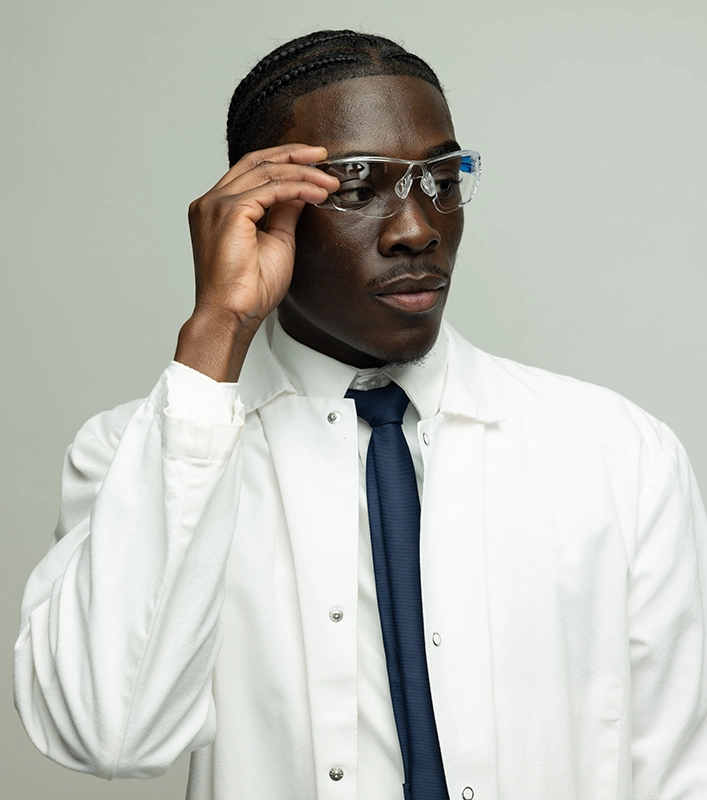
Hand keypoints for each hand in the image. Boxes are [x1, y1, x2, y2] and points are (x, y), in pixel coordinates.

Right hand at [175, 144, 338, 380]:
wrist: (233, 314)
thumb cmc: (249, 290)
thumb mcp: (277, 242)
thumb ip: (284, 214)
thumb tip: (300, 193)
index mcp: (216, 209)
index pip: (250, 171)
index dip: (283, 161)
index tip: (313, 162)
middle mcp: (211, 202)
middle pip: (256, 162)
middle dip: (293, 155)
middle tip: (323, 156)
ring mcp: (216, 205)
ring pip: (266, 172)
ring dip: (303, 174)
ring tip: (329, 183)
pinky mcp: (229, 212)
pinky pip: (271, 189)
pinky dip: (298, 187)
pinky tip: (317, 194)